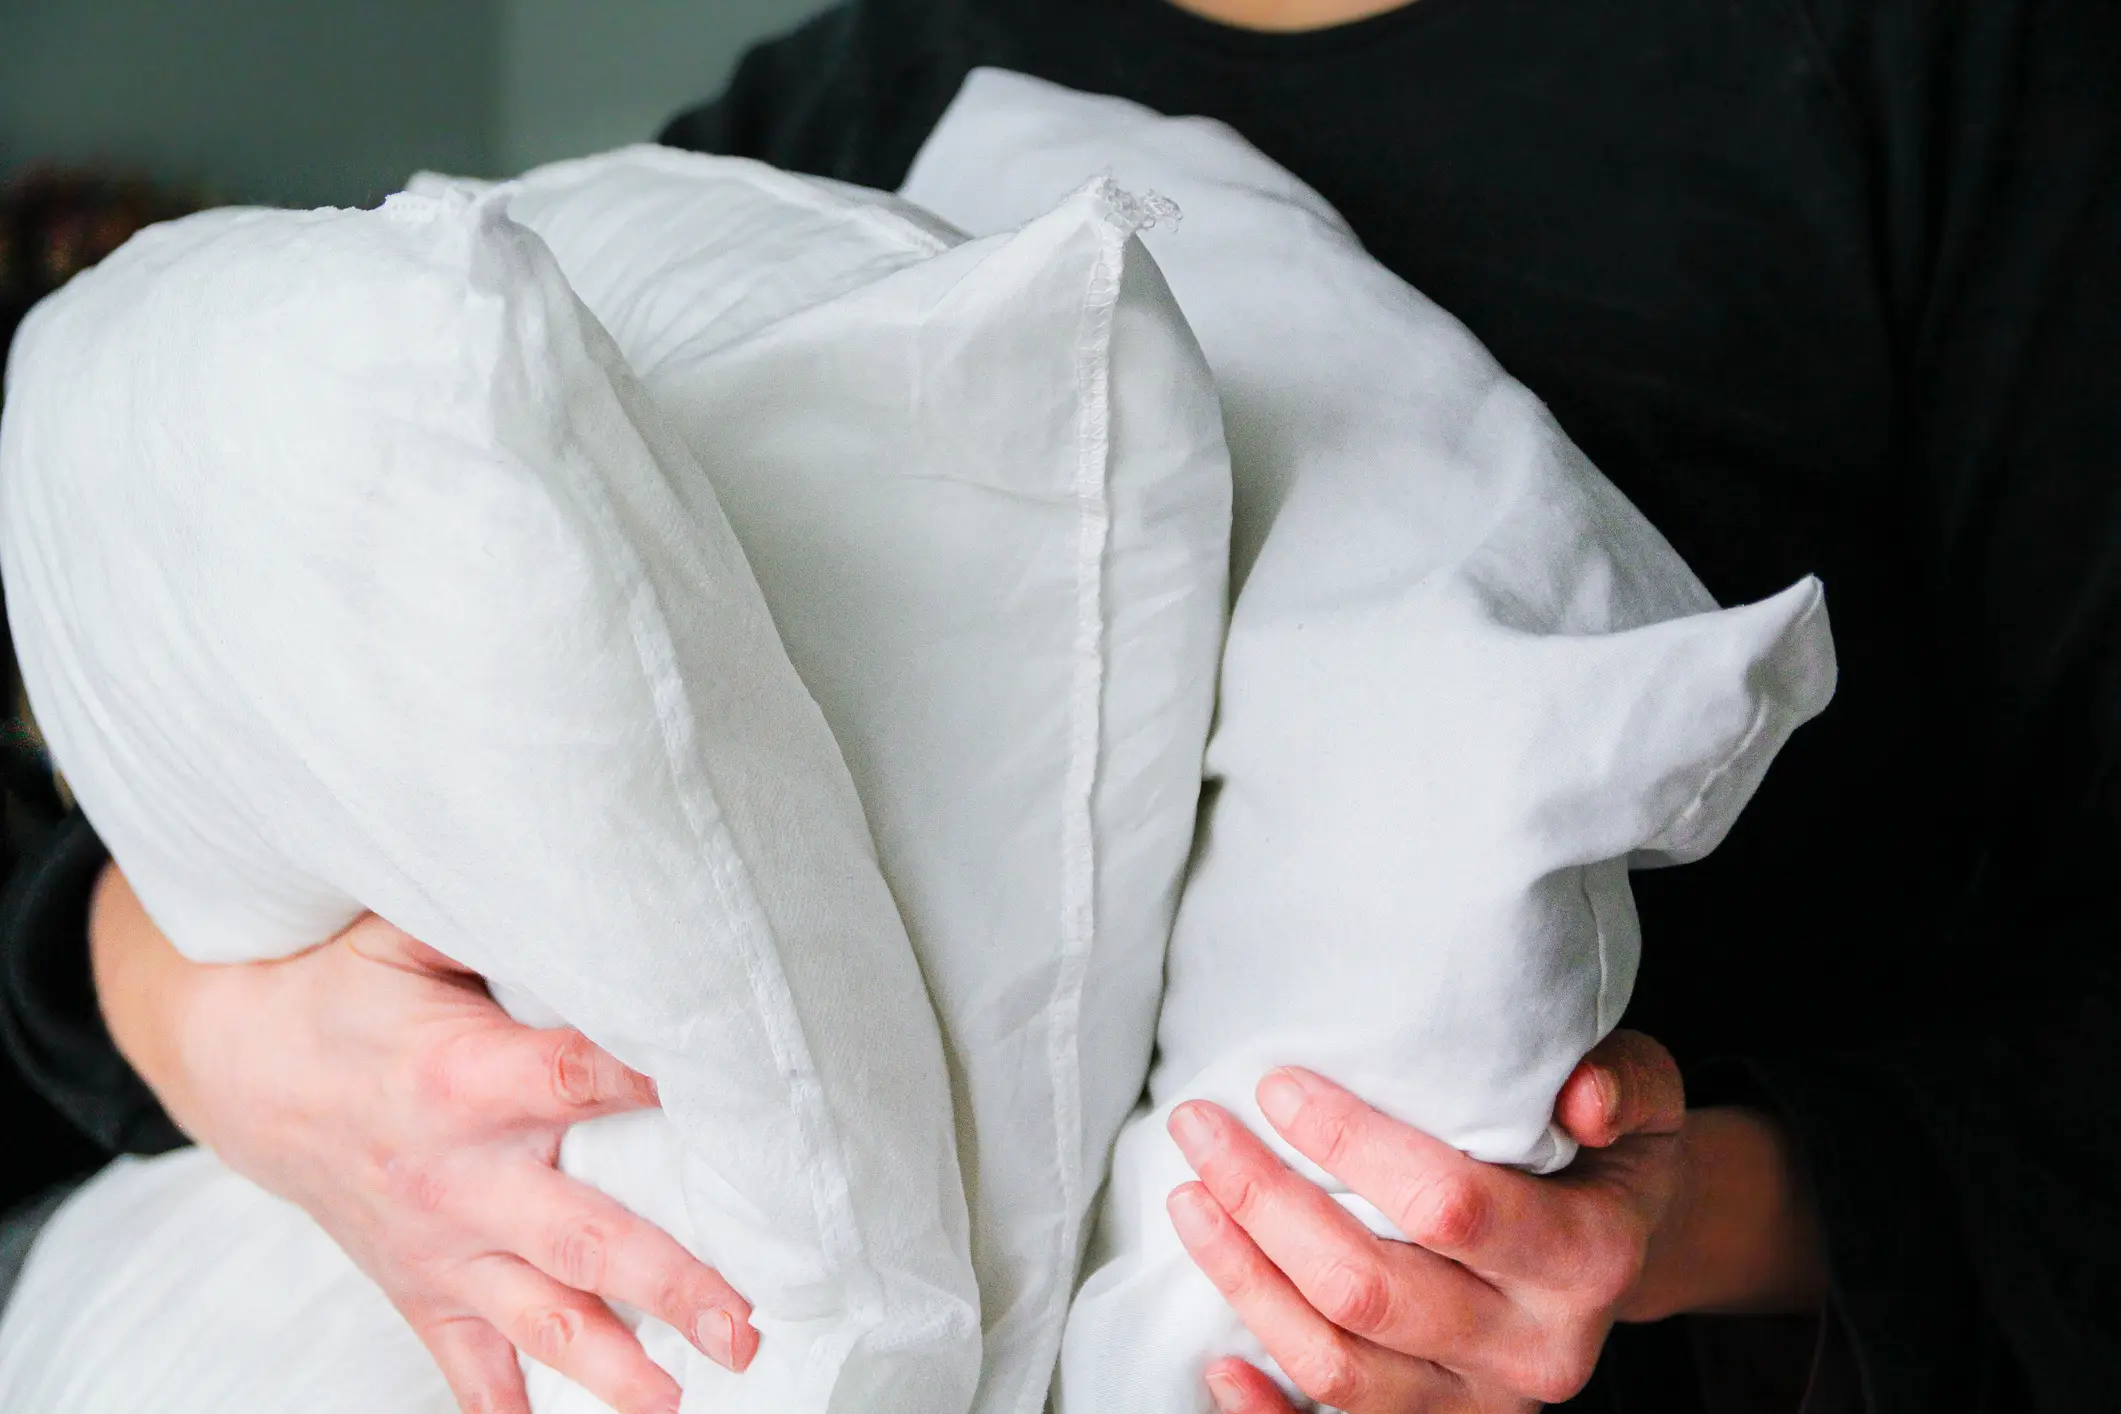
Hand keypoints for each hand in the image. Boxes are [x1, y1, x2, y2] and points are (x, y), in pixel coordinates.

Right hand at [90, 863, 757, 1413]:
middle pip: (584, 1234)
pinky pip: (467, 1364)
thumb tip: (595, 869)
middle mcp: (459, 1174)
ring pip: (539, 1320)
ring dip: (614, 1366)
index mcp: (465, 1075)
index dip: (660, 1086)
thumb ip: (501, 914)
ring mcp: (440, 1244)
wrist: (237, 1062)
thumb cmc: (346, 989)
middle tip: (745, 1322)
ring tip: (684, 1397)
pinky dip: (509, 1409)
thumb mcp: (409, 931)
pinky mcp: (421, 1287)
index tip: (749, 1104)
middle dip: (671, 1281)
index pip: (581, 1080)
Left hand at [1164, 1031, 1825, 1411]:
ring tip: (1189, 1198)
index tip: (1278, 1086)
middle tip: (1200, 1127)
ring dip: (1245, 1281)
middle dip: (1265, 1203)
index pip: (1447, 1205)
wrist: (1629, 1242)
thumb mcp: (1644, 1091)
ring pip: (1339, 1365)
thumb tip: (1579, 1099)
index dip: (1351, 1146)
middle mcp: (1536, 1347)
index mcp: (1588, 1258)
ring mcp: (1483, 1400)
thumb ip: (1619, 1081)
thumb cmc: (1609, 1148)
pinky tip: (1218, 1362)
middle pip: (1369, 1288)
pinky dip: (1268, 1412)